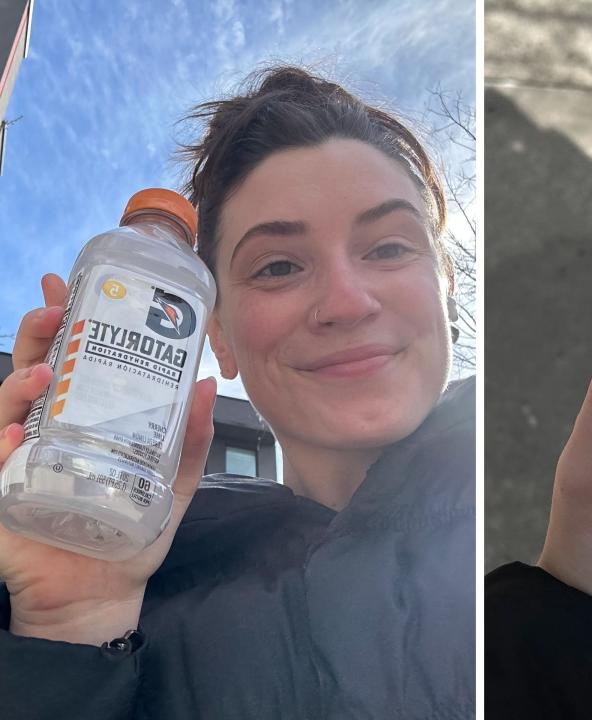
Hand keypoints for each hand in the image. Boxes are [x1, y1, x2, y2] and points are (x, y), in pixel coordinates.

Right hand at [0, 274, 216, 645]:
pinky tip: (12, 434)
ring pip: (4, 408)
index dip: (61, 323)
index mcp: (81, 419)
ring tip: (40, 375)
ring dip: (17, 384)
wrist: (102, 593)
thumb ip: (195, 440)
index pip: (67, 361)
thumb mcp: (174, 483)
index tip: (66, 286)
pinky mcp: (4, 495)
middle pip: (30, 370)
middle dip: (36, 336)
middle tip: (52, 312)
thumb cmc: (132, 533)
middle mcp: (45, 430)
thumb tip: (209, 384)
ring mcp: (19, 460)